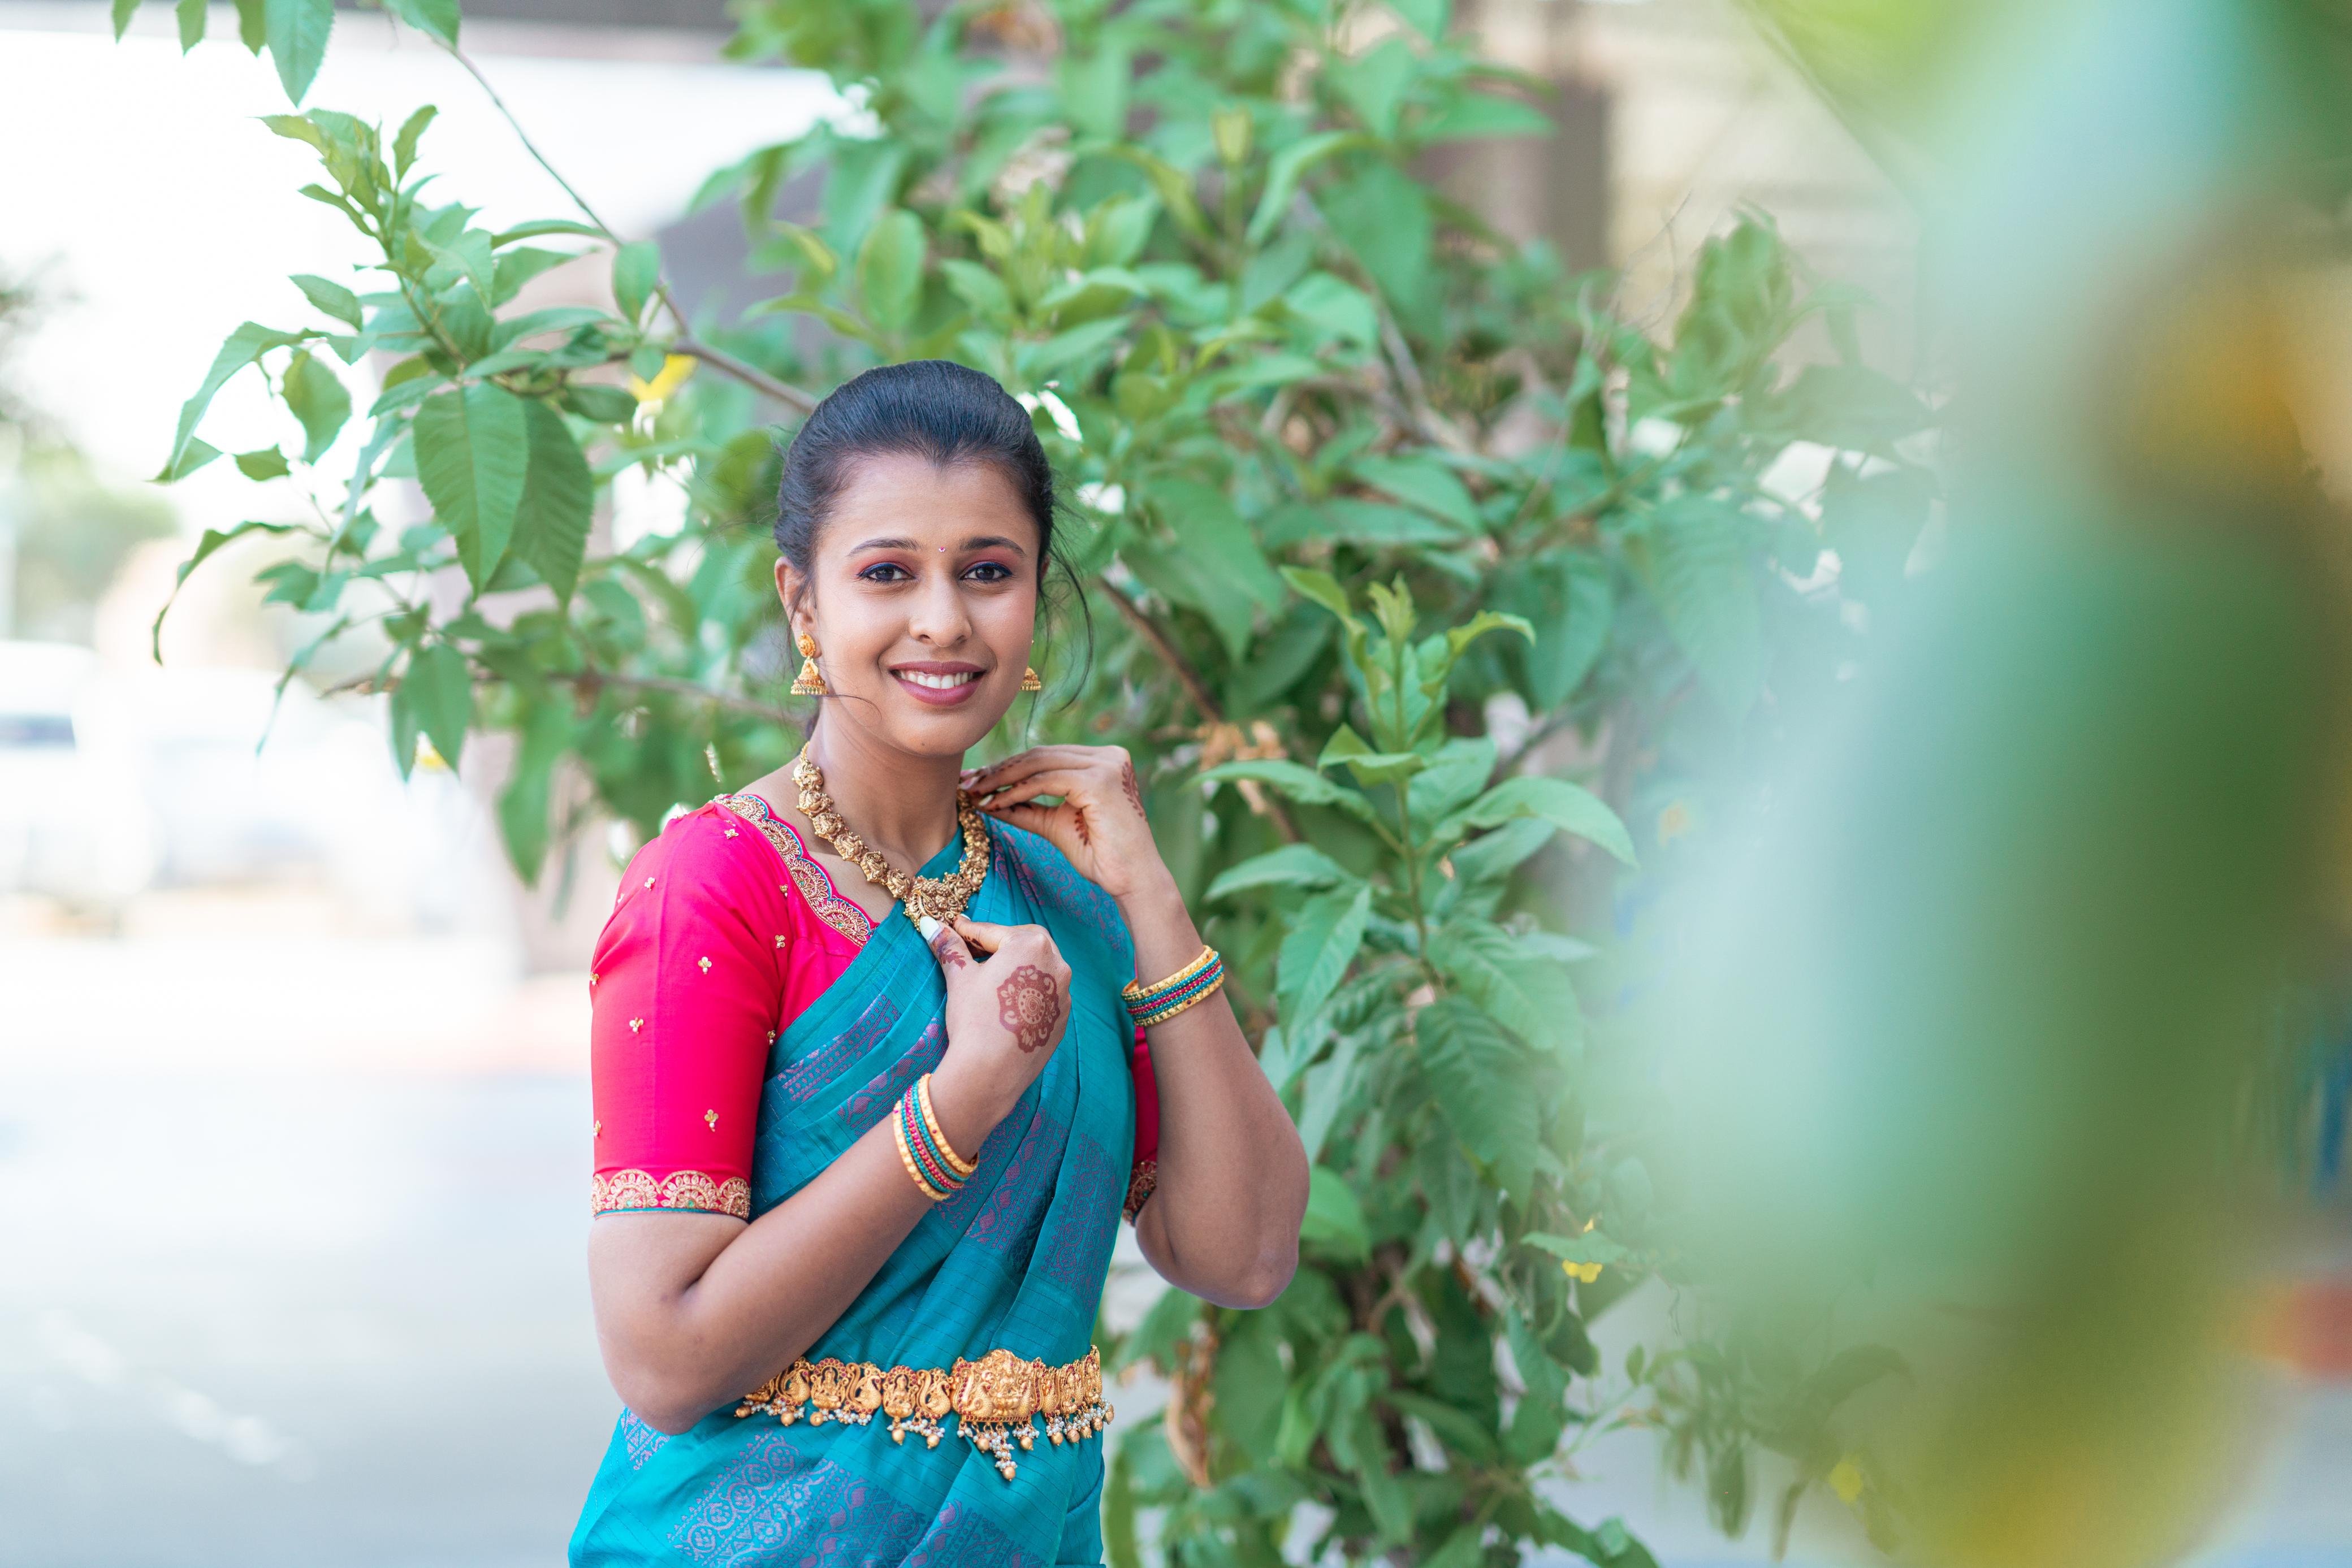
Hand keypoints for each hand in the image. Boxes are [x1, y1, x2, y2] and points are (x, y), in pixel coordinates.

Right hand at [921, 915, 1071, 1151]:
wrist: (991, 1071)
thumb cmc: (975, 1018)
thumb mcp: (960, 977)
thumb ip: (949, 947)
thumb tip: (929, 924)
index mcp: (1031, 944)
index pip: (993, 933)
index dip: (970, 932)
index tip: (956, 930)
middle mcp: (1056, 964)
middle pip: (1023, 945)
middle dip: (999, 946)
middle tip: (975, 954)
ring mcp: (1063, 992)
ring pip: (1038, 970)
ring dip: (1017, 969)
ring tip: (992, 980)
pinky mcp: (1063, 1017)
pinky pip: (1045, 995)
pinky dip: (1029, 993)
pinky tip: (1009, 1005)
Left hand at [960, 744, 1170, 899]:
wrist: (1132, 880)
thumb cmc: (1100, 856)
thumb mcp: (1055, 825)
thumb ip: (1027, 808)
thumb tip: (988, 800)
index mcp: (1103, 760)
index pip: (1047, 756)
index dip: (1008, 767)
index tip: (976, 782)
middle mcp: (1109, 755)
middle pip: (1041, 754)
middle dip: (1000, 770)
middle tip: (967, 783)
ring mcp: (1107, 765)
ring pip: (1040, 763)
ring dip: (1002, 779)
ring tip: (975, 793)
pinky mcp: (1100, 781)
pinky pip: (1047, 781)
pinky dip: (1017, 791)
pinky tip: (995, 803)